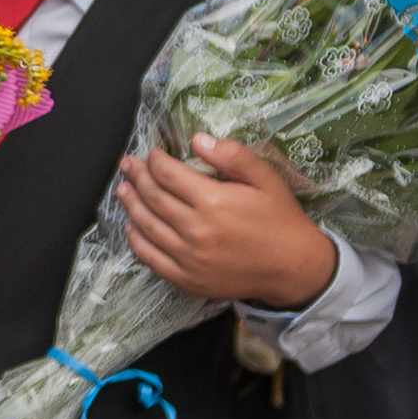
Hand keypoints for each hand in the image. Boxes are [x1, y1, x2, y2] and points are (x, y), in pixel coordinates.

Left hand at [119, 134, 337, 307]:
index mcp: (213, 202)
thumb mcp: (266, 179)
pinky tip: (130, 227)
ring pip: (146, 226)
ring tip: (122, 190)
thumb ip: (233, 156)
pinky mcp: (187, 280)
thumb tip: (197, 139)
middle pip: (153, 198)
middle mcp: (196, 230)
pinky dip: (136, 241)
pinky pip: (151, 259)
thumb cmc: (280, 220)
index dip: (154, 161)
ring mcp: (189, 258)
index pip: (168, 175)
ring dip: (130, 205)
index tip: (151, 154)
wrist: (295, 269)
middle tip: (126, 165)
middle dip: (136, 177)